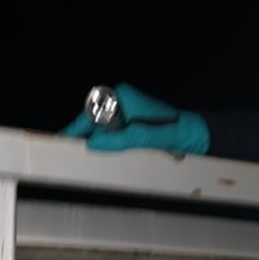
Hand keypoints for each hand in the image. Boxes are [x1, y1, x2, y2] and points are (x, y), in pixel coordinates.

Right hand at [59, 83, 209, 153]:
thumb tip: (95, 144)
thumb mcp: (149, 137)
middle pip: (92, 124)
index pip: (89, 115)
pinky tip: (103, 161)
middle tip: (68, 157)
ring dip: (96, 147)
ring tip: (83, 162)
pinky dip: (106, 150)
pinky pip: (112, 139)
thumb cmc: (178, 131)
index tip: (60, 142)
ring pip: (101, 133)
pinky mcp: (129, 128)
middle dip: (82, 140)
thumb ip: (123, 140)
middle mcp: (120, 103)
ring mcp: (124, 116)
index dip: (74, 130)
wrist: (197, 136)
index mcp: (122, 97)